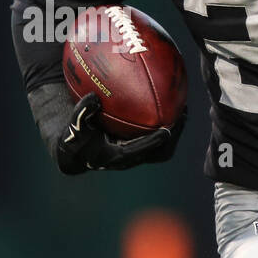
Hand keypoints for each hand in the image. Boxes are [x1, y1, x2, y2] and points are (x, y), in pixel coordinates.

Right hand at [55, 93, 185, 174]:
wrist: (75, 152)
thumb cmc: (74, 138)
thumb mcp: (74, 127)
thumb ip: (81, 114)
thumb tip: (93, 98)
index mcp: (116, 157)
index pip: (141, 151)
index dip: (154, 142)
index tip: (166, 130)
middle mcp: (130, 158)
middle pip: (160, 152)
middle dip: (173, 136)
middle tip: (182, 115)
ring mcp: (137, 153)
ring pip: (163, 147)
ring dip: (175, 130)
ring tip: (183, 109)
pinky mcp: (139, 146)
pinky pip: (159, 137)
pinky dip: (167, 123)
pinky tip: (171, 104)